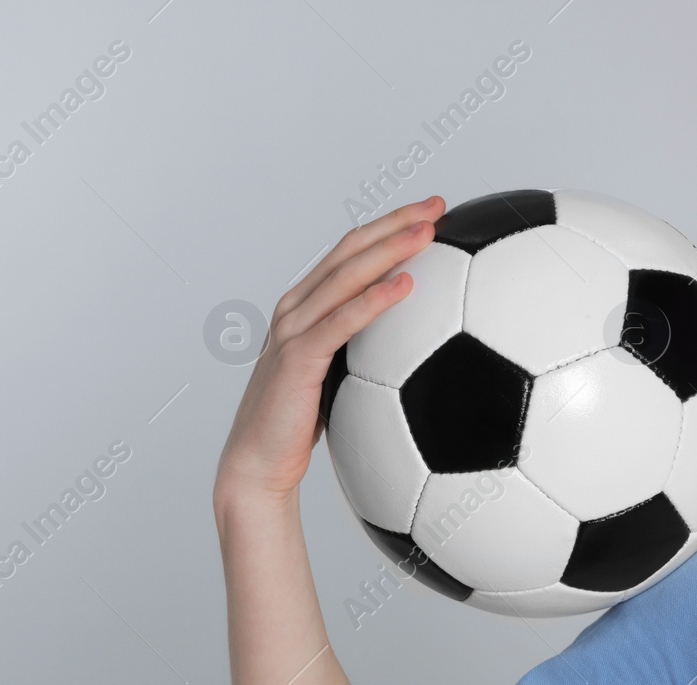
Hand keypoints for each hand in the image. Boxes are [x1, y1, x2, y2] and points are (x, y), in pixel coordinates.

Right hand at [214, 196, 445, 509]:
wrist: (258, 464)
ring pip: (345, 276)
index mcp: (303, 309)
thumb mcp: (336, 380)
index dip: (388, 226)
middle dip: (394, 223)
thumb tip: (415, 347)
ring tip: (428, 231)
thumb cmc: (296, 428)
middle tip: (438, 206)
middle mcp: (294, 310)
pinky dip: (373, 300)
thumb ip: (362, 352)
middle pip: (348, 251)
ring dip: (388, 249)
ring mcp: (291, 331)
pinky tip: (405, 285)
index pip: (348, 253)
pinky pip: (341, 322)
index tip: (430, 213)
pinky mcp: (296, 358)